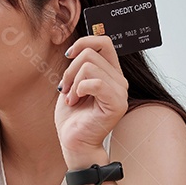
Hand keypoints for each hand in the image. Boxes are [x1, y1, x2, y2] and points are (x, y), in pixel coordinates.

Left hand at [55, 36, 128, 167]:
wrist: (74, 142)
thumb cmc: (72, 117)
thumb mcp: (72, 84)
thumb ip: (79, 66)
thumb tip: (75, 48)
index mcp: (110, 73)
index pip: (104, 42)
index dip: (84, 42)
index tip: (68, 55)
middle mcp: (119, 80)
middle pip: (90, 54)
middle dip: (70, 70)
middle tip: (65, 89)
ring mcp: (120, 91)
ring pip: (89, 67)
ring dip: (72, 83)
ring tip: (71, 99)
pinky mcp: (116, 104)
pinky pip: (95, 83)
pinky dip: (79, 89)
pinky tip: (75, 101)